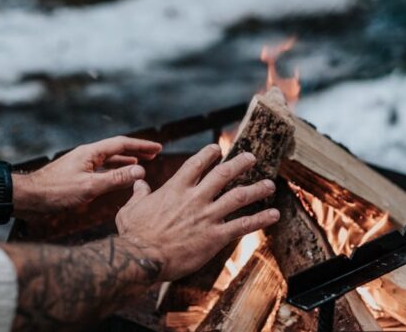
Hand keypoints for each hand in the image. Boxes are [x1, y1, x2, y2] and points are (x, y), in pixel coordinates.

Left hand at [14, 136, 161, 216]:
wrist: (27, 198)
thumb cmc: (55, 192)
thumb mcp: (89, 187)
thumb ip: (116, 179)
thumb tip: (141, 172)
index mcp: (90, 153)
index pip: (121, 144)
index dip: (141, 146)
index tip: (158, 148)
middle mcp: (87, 155)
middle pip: (116, 149)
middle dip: (136, 151)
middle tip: (154, 153)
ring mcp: (81, 165)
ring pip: (109, 160)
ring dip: (126, 162)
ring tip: (141, 165)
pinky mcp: (76, 175)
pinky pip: (101, 169)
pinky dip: (114, 171)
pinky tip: (117, 177)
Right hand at [115, 144, 279, 280]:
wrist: (140, 257)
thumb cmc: (133, 234)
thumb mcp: (131, 209)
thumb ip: (138, 194)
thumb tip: (138, 183)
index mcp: (175, 189)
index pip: (196, 164)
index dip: (209, 154)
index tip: (218, 149)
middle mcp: (195, 198)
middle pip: (223, 174)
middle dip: (240, 164)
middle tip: (252, 157)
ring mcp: (207, 216)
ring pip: (238, 196)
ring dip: (257, 189)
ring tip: (269, 184)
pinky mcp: (215, 236)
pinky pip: (243, 225)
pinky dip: (260, 219)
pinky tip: (274, 215)